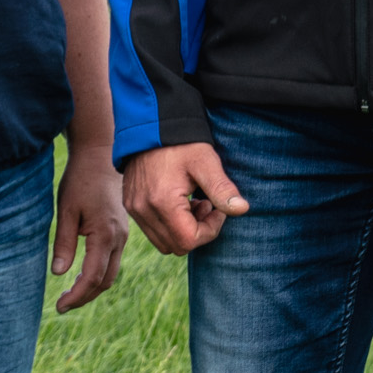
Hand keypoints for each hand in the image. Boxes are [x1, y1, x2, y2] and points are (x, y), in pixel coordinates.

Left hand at [50, 144, 125, 311]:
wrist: (100, 157)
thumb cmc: (80, 180)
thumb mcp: (66, 210)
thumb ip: (64, 243)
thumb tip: (59, 274)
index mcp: (105, 236)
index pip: (92, 278)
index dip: (77, 296)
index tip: (59, 306)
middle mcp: (118, 239)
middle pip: (105, 281)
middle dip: (84, 297)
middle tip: (61, 305)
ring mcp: (122, 236)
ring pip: (111, 273)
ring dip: (92, 288)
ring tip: (69, 294)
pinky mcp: (121, 231)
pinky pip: (112, 261)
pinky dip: (99, 274)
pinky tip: (82, 275)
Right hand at [121, 142, 249, 253]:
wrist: (150, 126)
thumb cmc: (181, 143)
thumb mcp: (205, 162)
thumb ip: (222, 188)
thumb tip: (242, 209)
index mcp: (162, 203)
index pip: (189, 240)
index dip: (210, 229)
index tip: (217, 208)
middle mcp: (143, 210)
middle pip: (176, 246)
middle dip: (196, 231)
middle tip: (205, 204)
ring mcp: (134, 209)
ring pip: (163, 242)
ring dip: (182, 230)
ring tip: (191, 203)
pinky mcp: (130, 205)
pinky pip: (151, 230)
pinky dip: (168, 224)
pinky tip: (177, 201)